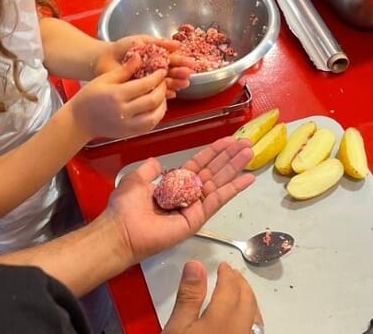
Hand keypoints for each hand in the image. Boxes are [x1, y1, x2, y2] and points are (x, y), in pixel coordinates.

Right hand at [68, 54, 169, 137]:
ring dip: (163, 104)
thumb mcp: (104, 78)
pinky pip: (149, 126)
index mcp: (116, 95)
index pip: (144, 85)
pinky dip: (157, 116)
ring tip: (161, 94)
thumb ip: (124, 69)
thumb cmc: (89, 98)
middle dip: (162, 89)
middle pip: (152, 101)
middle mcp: (123, 111)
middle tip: (163, 81)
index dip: (157, 77)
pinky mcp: (128, 133)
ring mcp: (126, 125)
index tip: (162, 71)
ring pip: (154, 116)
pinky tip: (156, 107)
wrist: (79, 121)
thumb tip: (139, 57)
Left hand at [96, 35, 194, 98]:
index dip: (182, 62)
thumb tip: (178, 45)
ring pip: (165, 84)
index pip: (172, 60)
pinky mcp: (141, 91)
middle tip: (188, 74)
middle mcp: (155, 70)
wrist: (104, 58)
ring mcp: (148, 81)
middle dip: (181, 73)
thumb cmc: (122, 48)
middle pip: (172, 73)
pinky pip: (154, 94)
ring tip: (184, 84)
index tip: (190, 63)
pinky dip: (164, 95)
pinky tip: (171, 94)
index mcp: (157, 57)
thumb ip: (159, 43)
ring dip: (176, 84)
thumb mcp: (142, 41)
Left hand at [104, 136, 254, 262]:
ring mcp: (194, 207)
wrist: (121, 231)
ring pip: (219, 183)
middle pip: (213, 171)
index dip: (214, 152)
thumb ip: (149, 170)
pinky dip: (233, 189)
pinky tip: (247, 178)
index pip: (199, 165)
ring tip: (250, 152)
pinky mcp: (197, 219)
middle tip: (247, 143)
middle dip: (229, 156)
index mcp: (174, 184)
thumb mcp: (136, 179)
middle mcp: (187, 194)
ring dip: (235, 167)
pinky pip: (217, 200)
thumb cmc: (125, 207)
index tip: (229, 141)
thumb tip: (156, 162)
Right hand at [163, 261, 261, 333]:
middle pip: (248, 299)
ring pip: (256, 315)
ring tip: (239, 291)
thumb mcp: (177, 327)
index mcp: (223, 318)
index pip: (231, 288)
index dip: (227, 274)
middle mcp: (240, 329)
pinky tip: (243, 318)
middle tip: (231, 274)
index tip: (223, 266)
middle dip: (241, 283)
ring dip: (249, 299)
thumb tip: (196, 265)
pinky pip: (255, 328)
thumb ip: (188, 297)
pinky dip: (251, 315)